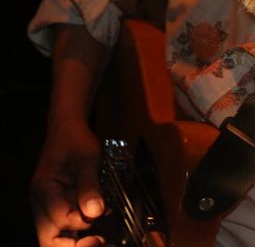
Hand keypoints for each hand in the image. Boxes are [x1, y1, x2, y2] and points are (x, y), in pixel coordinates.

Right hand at [30, 119, 104, 246]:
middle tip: (98, 239)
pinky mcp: (59, 208)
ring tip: (101, 236)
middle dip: (73, 244)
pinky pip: (66, 228)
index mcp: (43, 189)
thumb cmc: (75, 140)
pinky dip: (81, 231)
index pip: (59, 219)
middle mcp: (41, 203)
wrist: (68, 130)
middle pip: (49, 239)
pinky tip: (98, 227)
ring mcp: (49, 208)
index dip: (82, 221)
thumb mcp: (87, 158)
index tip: (100, 212)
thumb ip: (90, 186)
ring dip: (78, 239)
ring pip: (56, 237)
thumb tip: (95, 212)